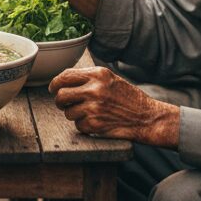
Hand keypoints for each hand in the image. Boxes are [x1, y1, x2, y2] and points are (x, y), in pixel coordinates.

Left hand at [49, 66, 179, 146]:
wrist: (147, 117)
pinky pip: (78, 125)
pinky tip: (96, 122)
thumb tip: (64, 80)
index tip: (53, 88)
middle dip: (60, 101)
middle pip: (61, 95)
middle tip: (65, 104)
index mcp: (98, 74)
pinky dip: (84, 126)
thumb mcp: (111, 79)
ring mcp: (94, 107)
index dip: (55, 83)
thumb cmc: (129, 98)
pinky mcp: (95, 124)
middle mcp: (94, 89)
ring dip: (74, 115)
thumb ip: (89, 77)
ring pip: (68, 112)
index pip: (65, 75)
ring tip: (89, 114)